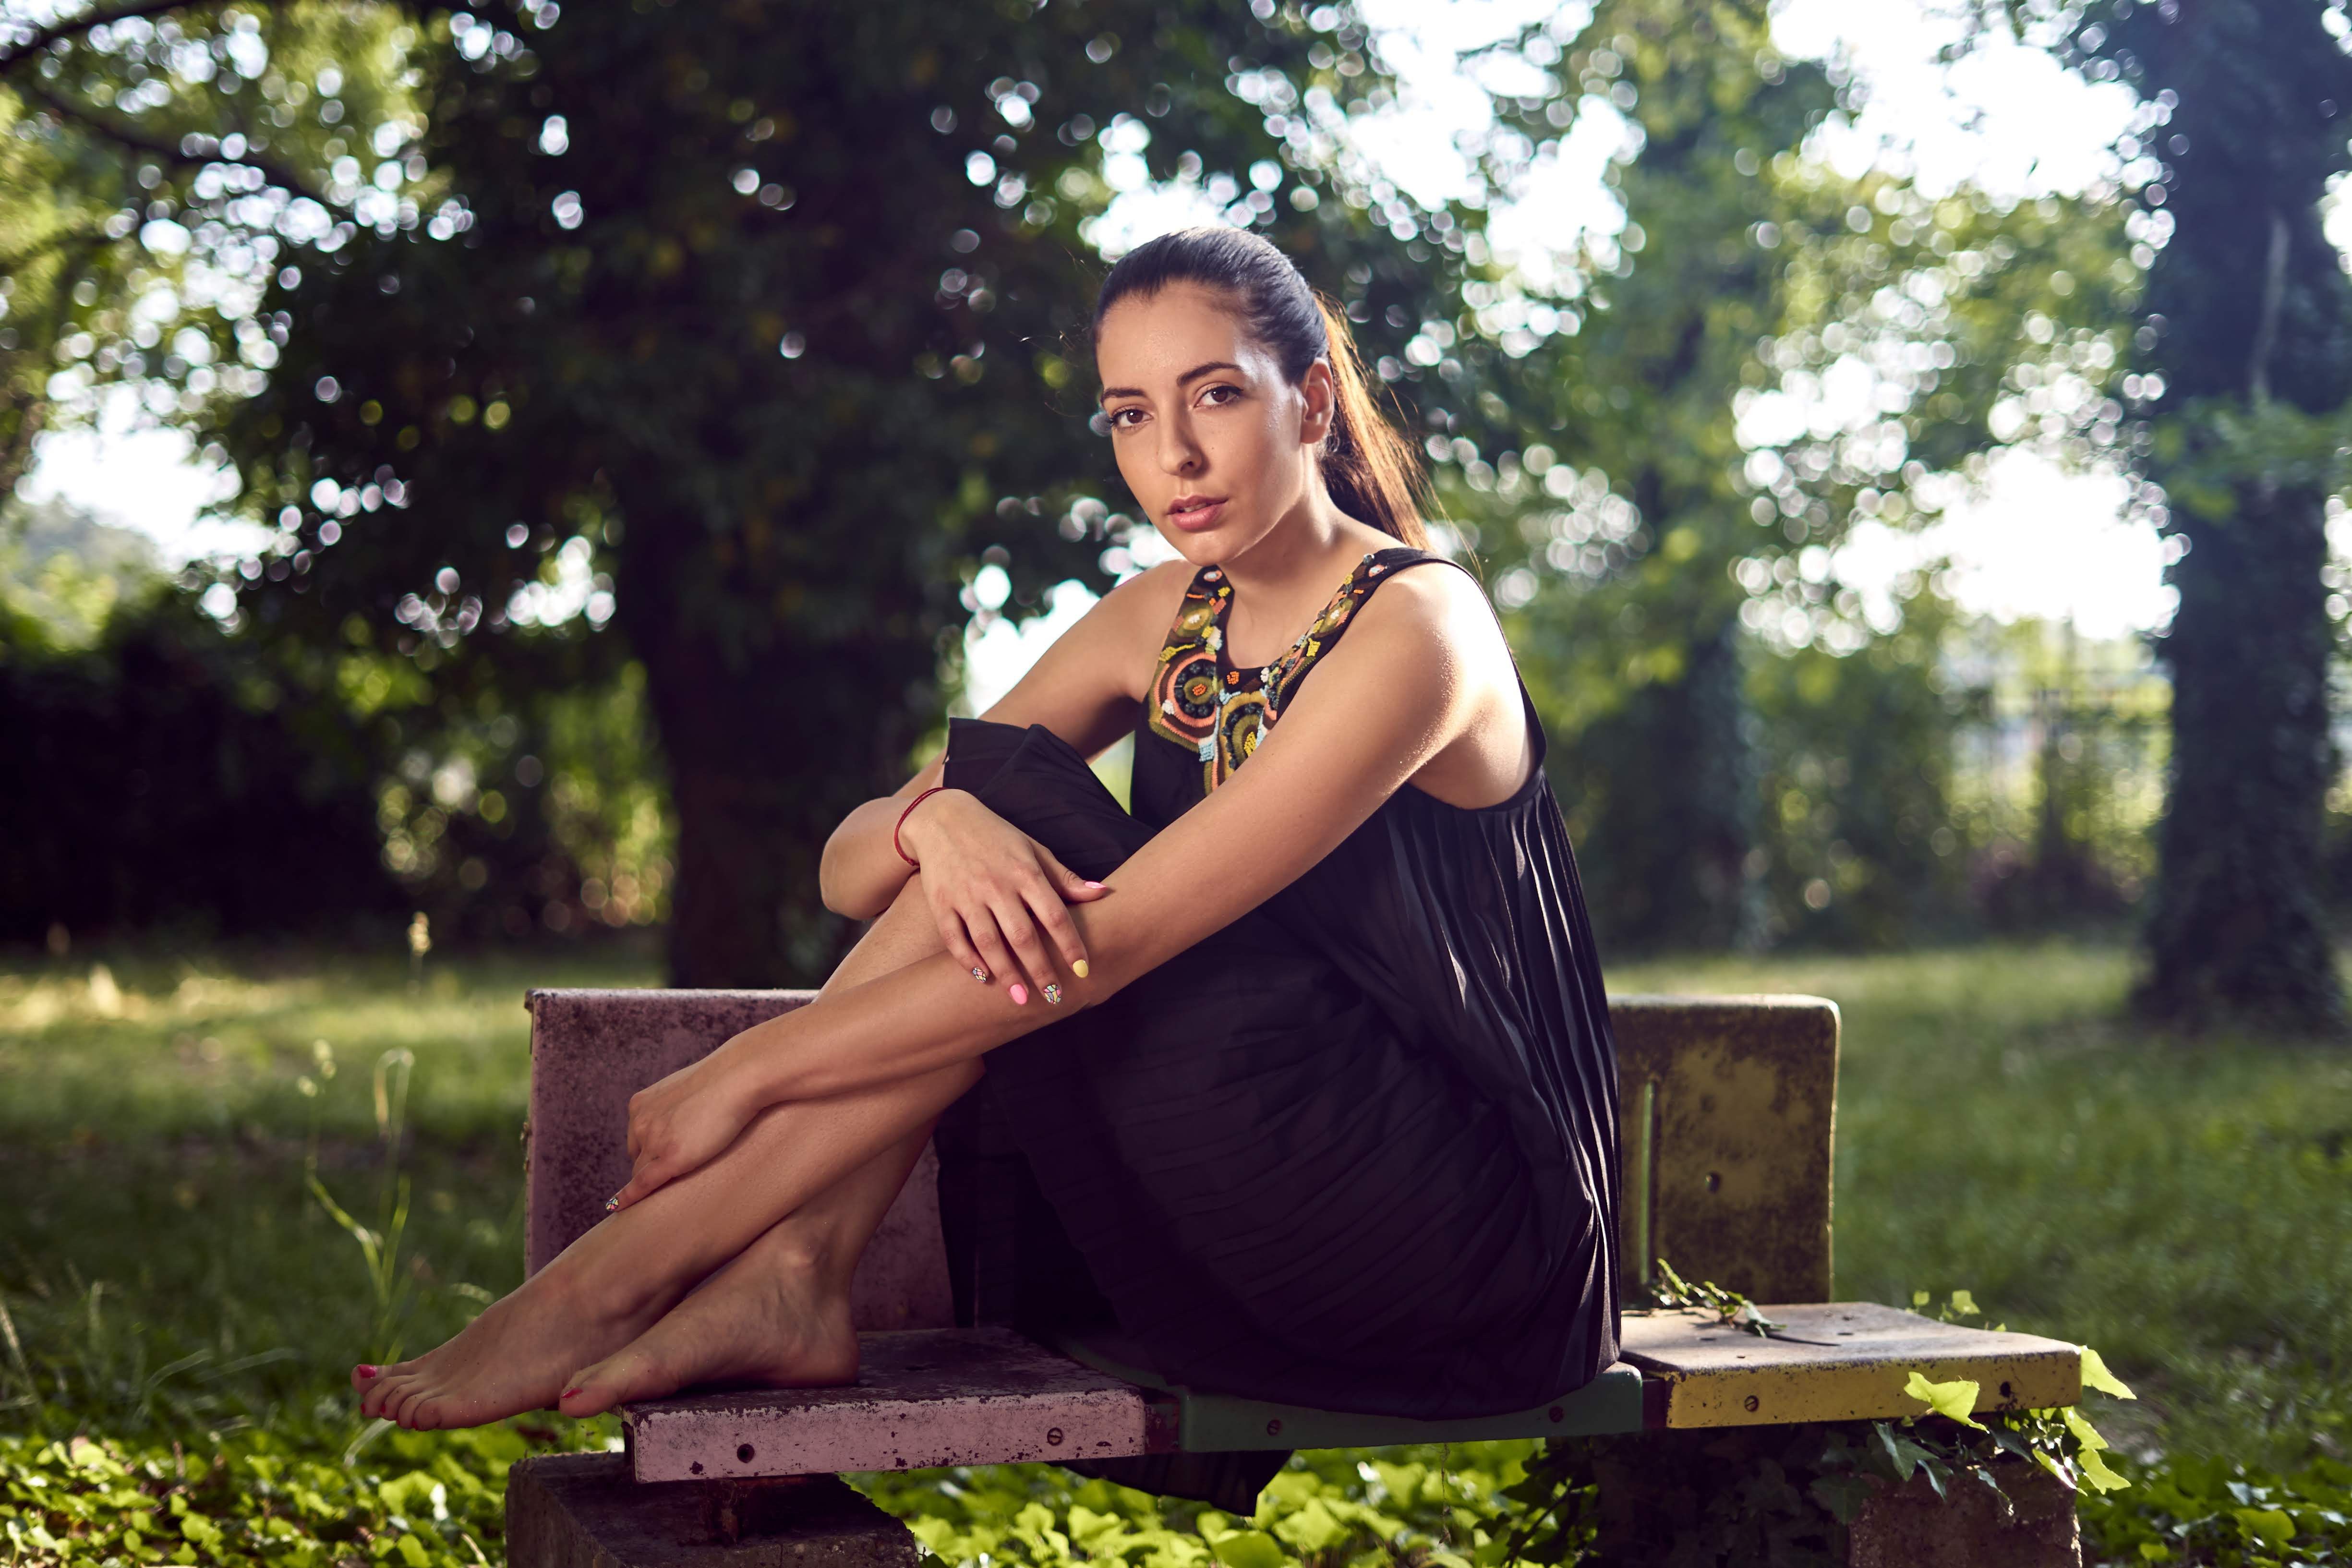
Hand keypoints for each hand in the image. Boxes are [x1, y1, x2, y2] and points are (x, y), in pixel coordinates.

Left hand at [605, 1049, 757, 1212]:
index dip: (652, 1150)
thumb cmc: (724, 1080)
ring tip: (678, 1182)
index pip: (637, 1138)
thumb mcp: (686, 1090)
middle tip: (679, 1167)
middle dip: (652, 1164)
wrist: (739, 1077)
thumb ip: (676, 1107)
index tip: (663, 1157)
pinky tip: (617, 1208)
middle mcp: (640, 1121)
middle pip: (638, 1157)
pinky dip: (628, 1198)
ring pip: (642, 1172)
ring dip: (654, 1178)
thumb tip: (682, 1120)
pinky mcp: (671, 1158)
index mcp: (640, 1104)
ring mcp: (654, 1141)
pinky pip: (643, 1184)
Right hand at [899, 787, 1108, 1001]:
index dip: (1070, 945)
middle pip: (1022, 935)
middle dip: (1040, 969)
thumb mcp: (1034, 850)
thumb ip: (1065, 878)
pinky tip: (983, 977)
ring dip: (1005, 972)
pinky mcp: (941, 903)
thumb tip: (1103, 894)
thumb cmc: (997, 838)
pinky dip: (967, 960)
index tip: (1084, 970)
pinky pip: (954, 938)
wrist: (942, 819)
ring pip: (988, 942)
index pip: (1054, 915)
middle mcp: (996, 885)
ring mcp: (966, 895)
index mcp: (1025, 872)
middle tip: (1054, 996)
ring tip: (1020, 998)